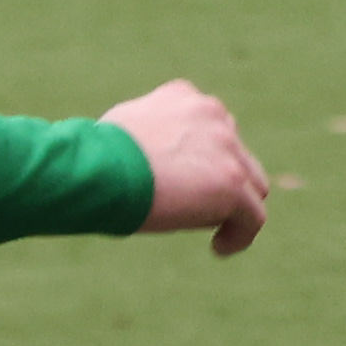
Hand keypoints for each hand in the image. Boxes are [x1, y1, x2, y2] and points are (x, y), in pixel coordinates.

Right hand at [104, 79, 268, 257]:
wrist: (96, 169)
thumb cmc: (91, 159)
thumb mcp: (120, 132)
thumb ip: (146, 137)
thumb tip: (144, 160)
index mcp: (183, 96)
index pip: (209, 127)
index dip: (201, 158)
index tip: (183, 181)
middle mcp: (211, 113)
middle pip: (235, 153)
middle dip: (221, 179)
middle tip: (196, 207)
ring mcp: (226, 148)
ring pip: (250, 184)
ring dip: (234, 206)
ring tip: (213, 230)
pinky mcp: (230, 183)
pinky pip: (253, 217)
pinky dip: (240, 235)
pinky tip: (219, 248)